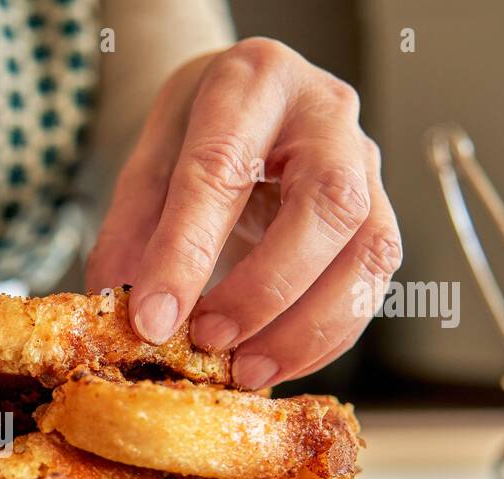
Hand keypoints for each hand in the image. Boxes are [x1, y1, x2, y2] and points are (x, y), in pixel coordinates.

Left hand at [87, 39, 401, 388]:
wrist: (242, 108)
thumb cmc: (193, 135)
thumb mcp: (146, 165)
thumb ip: (131, 235)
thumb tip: (123, 319)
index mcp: (252, 82)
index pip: (220, 169)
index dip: (185, 254)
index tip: (153, 321)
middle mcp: (325, 114)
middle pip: (325, 205)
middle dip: (265, 290)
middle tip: (211, 342)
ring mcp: (366, 163)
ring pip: (368, 250)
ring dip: (307, 327)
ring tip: (246, 372)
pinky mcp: (379, 214)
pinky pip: (371, 284)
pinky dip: (325, 338)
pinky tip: (276, 364)